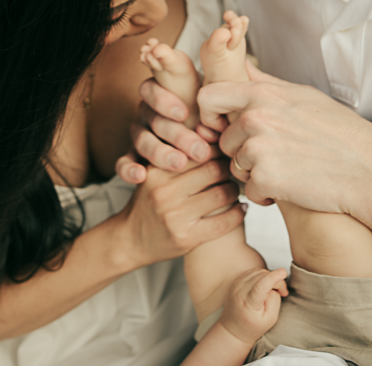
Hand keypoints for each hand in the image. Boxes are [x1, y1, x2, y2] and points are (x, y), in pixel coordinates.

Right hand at [115, 79, 218, 183]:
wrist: (179, 169)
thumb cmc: (202, 131)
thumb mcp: (204, 112)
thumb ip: (211, 105)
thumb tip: (237, 99)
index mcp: (159, 96)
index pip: (152, 90)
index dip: (165, 100)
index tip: (183, 113)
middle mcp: (147, 115)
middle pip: (156, 121)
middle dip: (178, 134)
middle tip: (200, 150)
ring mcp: (139, 137)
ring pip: (143, 141)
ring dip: (161, 151)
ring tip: (180, 163)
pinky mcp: (132, 160)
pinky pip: (123, 163)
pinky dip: (128, 169)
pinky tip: (140, 175)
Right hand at [118, 159, 243, 267]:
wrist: (130, 239)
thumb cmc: (148, 200)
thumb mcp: (153, 172)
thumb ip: (174, 153)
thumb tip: (208, 132)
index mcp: (157, 170)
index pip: (196, 150)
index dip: (216, 149)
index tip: (224, 150)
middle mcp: (164, 191)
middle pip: (213, 170)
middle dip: (228, 168)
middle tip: (234, 169)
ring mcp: (175, 216)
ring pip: (221, 195)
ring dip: (235, 190)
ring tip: (236, 188)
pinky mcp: (186, 237)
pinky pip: (223, 223)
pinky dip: (237, 214)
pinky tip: (240, 209)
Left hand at [198, 64, 371, 215]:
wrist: (368, 169)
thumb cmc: (338, 131)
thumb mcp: (300, 94)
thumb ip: (264, 82)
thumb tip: (241, 65)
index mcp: (261, 93)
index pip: (208, 96)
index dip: (208, 115)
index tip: (221, 127)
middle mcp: (255, 117)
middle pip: (224, 139)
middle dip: (241, 151)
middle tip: (270, 157)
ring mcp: (259, 148)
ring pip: (236, 166)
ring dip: (254, 174)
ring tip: (286, 169)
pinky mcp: (266, 178)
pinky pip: (249, 190)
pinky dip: (266, 194)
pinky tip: (289, 187)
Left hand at [220, 267, 287, 345]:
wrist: (233, 328)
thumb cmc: (252, 327)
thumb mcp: (269, 320)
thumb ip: (275, 300)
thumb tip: (274, 284)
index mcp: (248, 303)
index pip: (260, 286)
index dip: (273, 277)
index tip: (283, 272)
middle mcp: (240, 290)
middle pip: (263, 276)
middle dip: (276, 281)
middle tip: (282, 293)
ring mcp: (237, 283)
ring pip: (259, 271)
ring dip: (270, 277)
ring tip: (273, 291)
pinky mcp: (237, 279)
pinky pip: (254, 271)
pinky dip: (263, 276)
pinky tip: (265, 287)